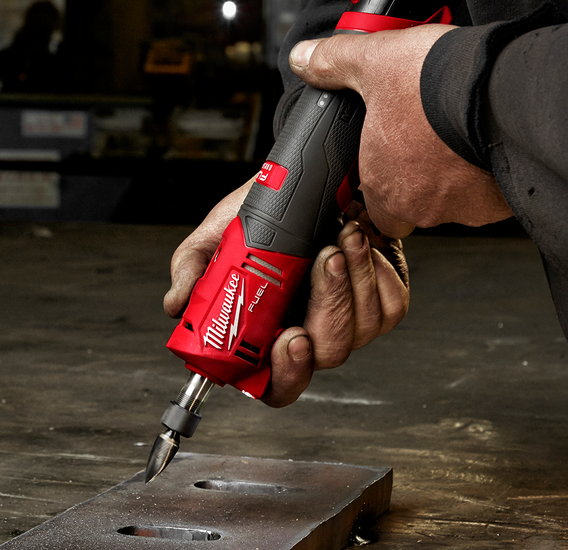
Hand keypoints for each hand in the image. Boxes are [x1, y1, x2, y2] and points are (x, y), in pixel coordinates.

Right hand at [164, 185, 408, 408]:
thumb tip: (176, 305)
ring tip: (340, 235)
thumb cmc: (263, 213)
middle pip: (326, 356)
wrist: (307, 184)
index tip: (286, 340)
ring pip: (363, 330)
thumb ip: (194, 269)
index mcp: (269, 332)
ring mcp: (350, 319)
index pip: (277, 383)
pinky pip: (391, 305)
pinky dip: (376, 272)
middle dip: (328, 308)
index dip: (284, 375)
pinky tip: (359, 242)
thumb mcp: (217, 235)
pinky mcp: (383, 300)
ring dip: (352, 279)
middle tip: (320, 261)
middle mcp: (311, 331)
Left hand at [289, 25, 512, 237]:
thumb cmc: (437, 85)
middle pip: (412, 205)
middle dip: (417, 181)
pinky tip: (484, 146)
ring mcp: (459, 208)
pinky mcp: (495, 204)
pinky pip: (487, 198)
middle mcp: (417, 205)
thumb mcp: (374, 62)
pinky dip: (485, 177)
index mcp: (381, 183)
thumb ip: (334, 64)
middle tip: (426, 144)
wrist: (505, 93)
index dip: (379, 188)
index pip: (372, 209)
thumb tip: (303, 59)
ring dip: (452, 178)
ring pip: (450, 203)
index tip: (390, 163)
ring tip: (457, 138)